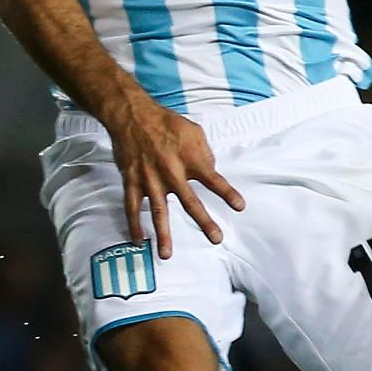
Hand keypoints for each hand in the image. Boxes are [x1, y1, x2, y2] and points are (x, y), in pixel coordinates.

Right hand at [105, 98, 245, 259]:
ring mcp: (150, 179)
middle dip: (204, 222)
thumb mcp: (193, 131)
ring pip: (157, 211)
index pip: (213, 179)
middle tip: (216, 238)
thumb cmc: (165, 122)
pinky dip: (133, 224)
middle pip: (190, 202)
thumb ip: (205, 153)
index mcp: (189, 158)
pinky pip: (131, 206)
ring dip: (163, 234)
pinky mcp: (132, 181)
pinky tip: (137, 240)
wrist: (132, 115)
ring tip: (167, 255)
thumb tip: (211, 170)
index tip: (239, 207)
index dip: (227, 193)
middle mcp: (171, 172)